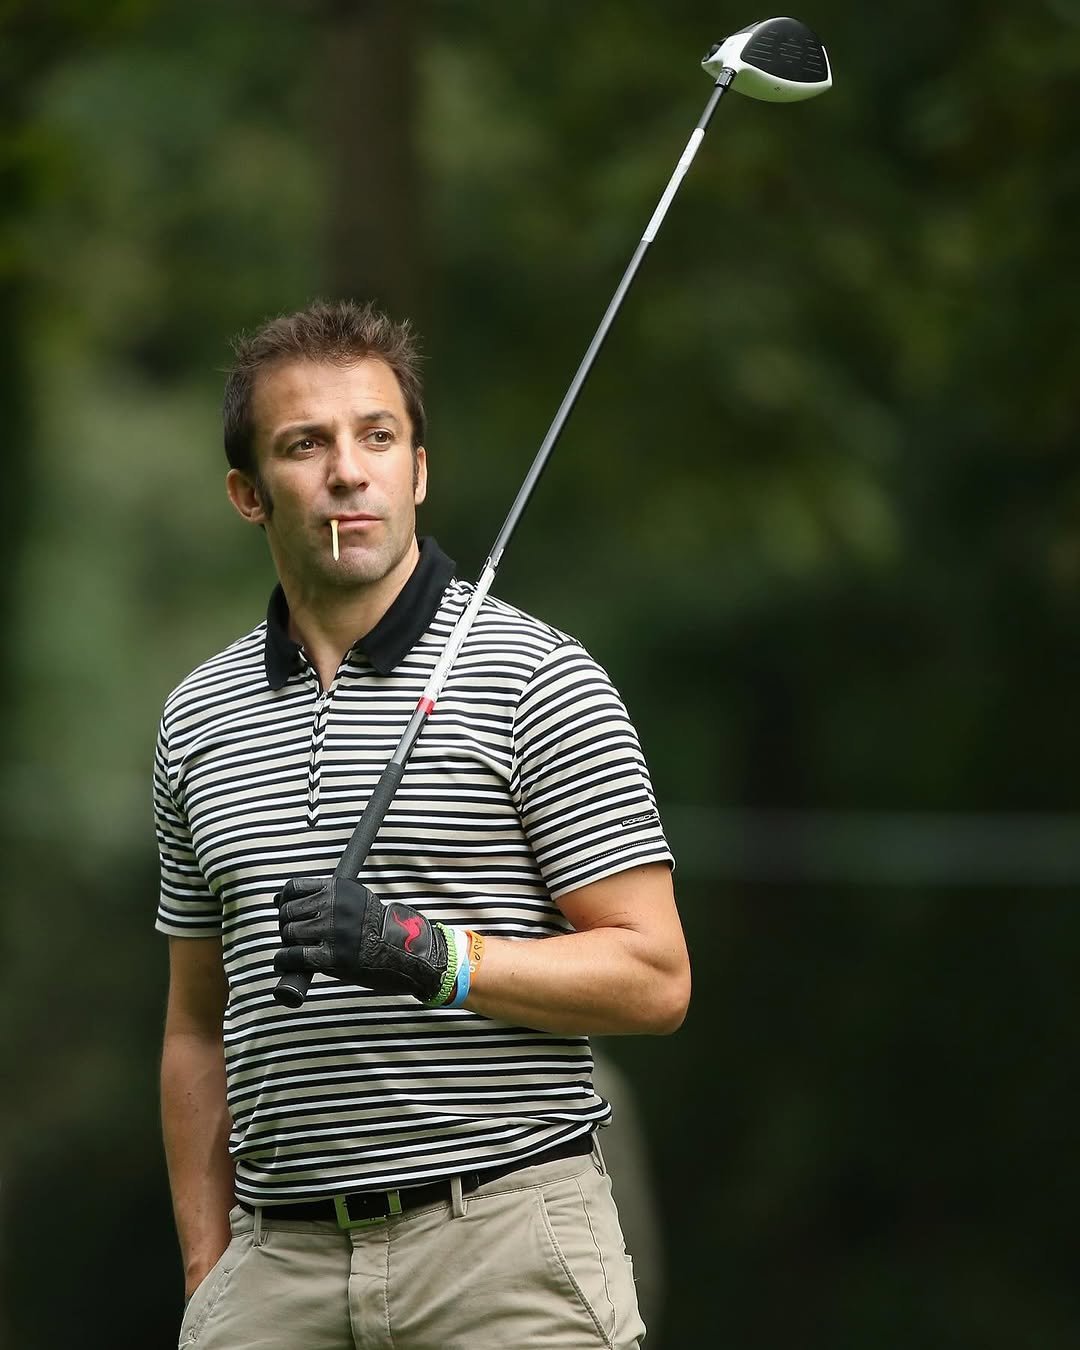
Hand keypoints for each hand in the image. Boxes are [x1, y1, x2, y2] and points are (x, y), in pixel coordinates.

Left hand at [273, 876, 448, 1001]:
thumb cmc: (377, 927)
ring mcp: (333, 931)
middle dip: (285, 924)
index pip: (294, 888)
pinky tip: (285, 963)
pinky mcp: (333, 957)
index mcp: (338, 889)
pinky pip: (295, 955)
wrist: (404, 951)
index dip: (284, 900)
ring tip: (291, 950)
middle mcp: (334, 906)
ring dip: (286, 943)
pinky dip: (284, 960)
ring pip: (289, 932)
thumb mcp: (355, 899)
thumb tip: (278, 899)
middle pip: (288, 911)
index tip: (285, 910)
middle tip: (291, 936)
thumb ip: (324, 897)